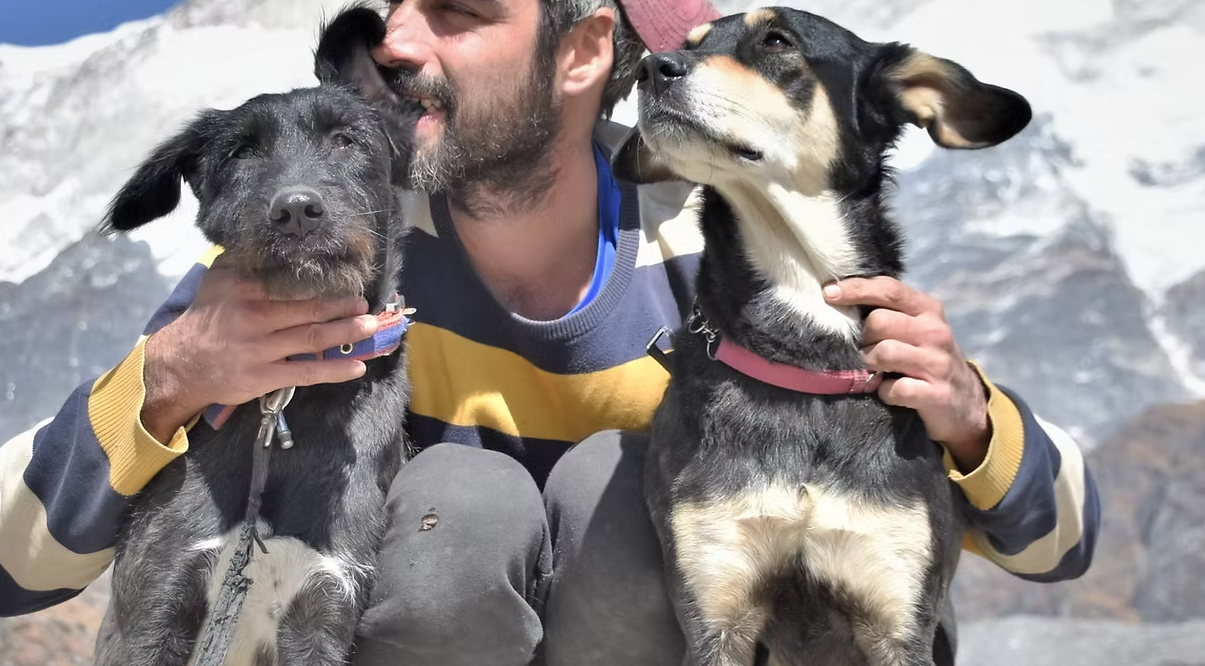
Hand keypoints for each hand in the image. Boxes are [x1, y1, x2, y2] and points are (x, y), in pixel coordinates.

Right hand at [140, 254, 380, 442]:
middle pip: (309, 309)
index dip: (324, 281)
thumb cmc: (207, 318)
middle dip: (344, 306)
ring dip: (347, 332)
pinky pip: (306, 372)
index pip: (293, 282)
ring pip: (313, 338)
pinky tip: (357, 366)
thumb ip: (245, 259)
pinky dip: (334, 370)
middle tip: (367, 303)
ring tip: (372, 326)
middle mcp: (253, 316)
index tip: (349, 278)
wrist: (179, 364)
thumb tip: (276, 241)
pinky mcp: (263, 376)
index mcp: (245, 288)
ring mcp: (260, 349)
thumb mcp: (217, 280)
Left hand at [823, 276, 990, 471]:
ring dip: (868, 365)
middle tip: (863, 350)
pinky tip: (888, 391)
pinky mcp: (937, 394)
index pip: (889, 289)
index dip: (856, 288)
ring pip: (884, 353)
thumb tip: (838, 297)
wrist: (965, 401)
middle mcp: (935, 332)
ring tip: (873, 371)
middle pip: (879, 322)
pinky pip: (894, 388)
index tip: (828, 293)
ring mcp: (938, 363)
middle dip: (862, 337)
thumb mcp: (915, 328)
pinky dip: (884, 392)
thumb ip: (888, 312)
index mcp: (928, 309)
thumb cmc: (926, 357)